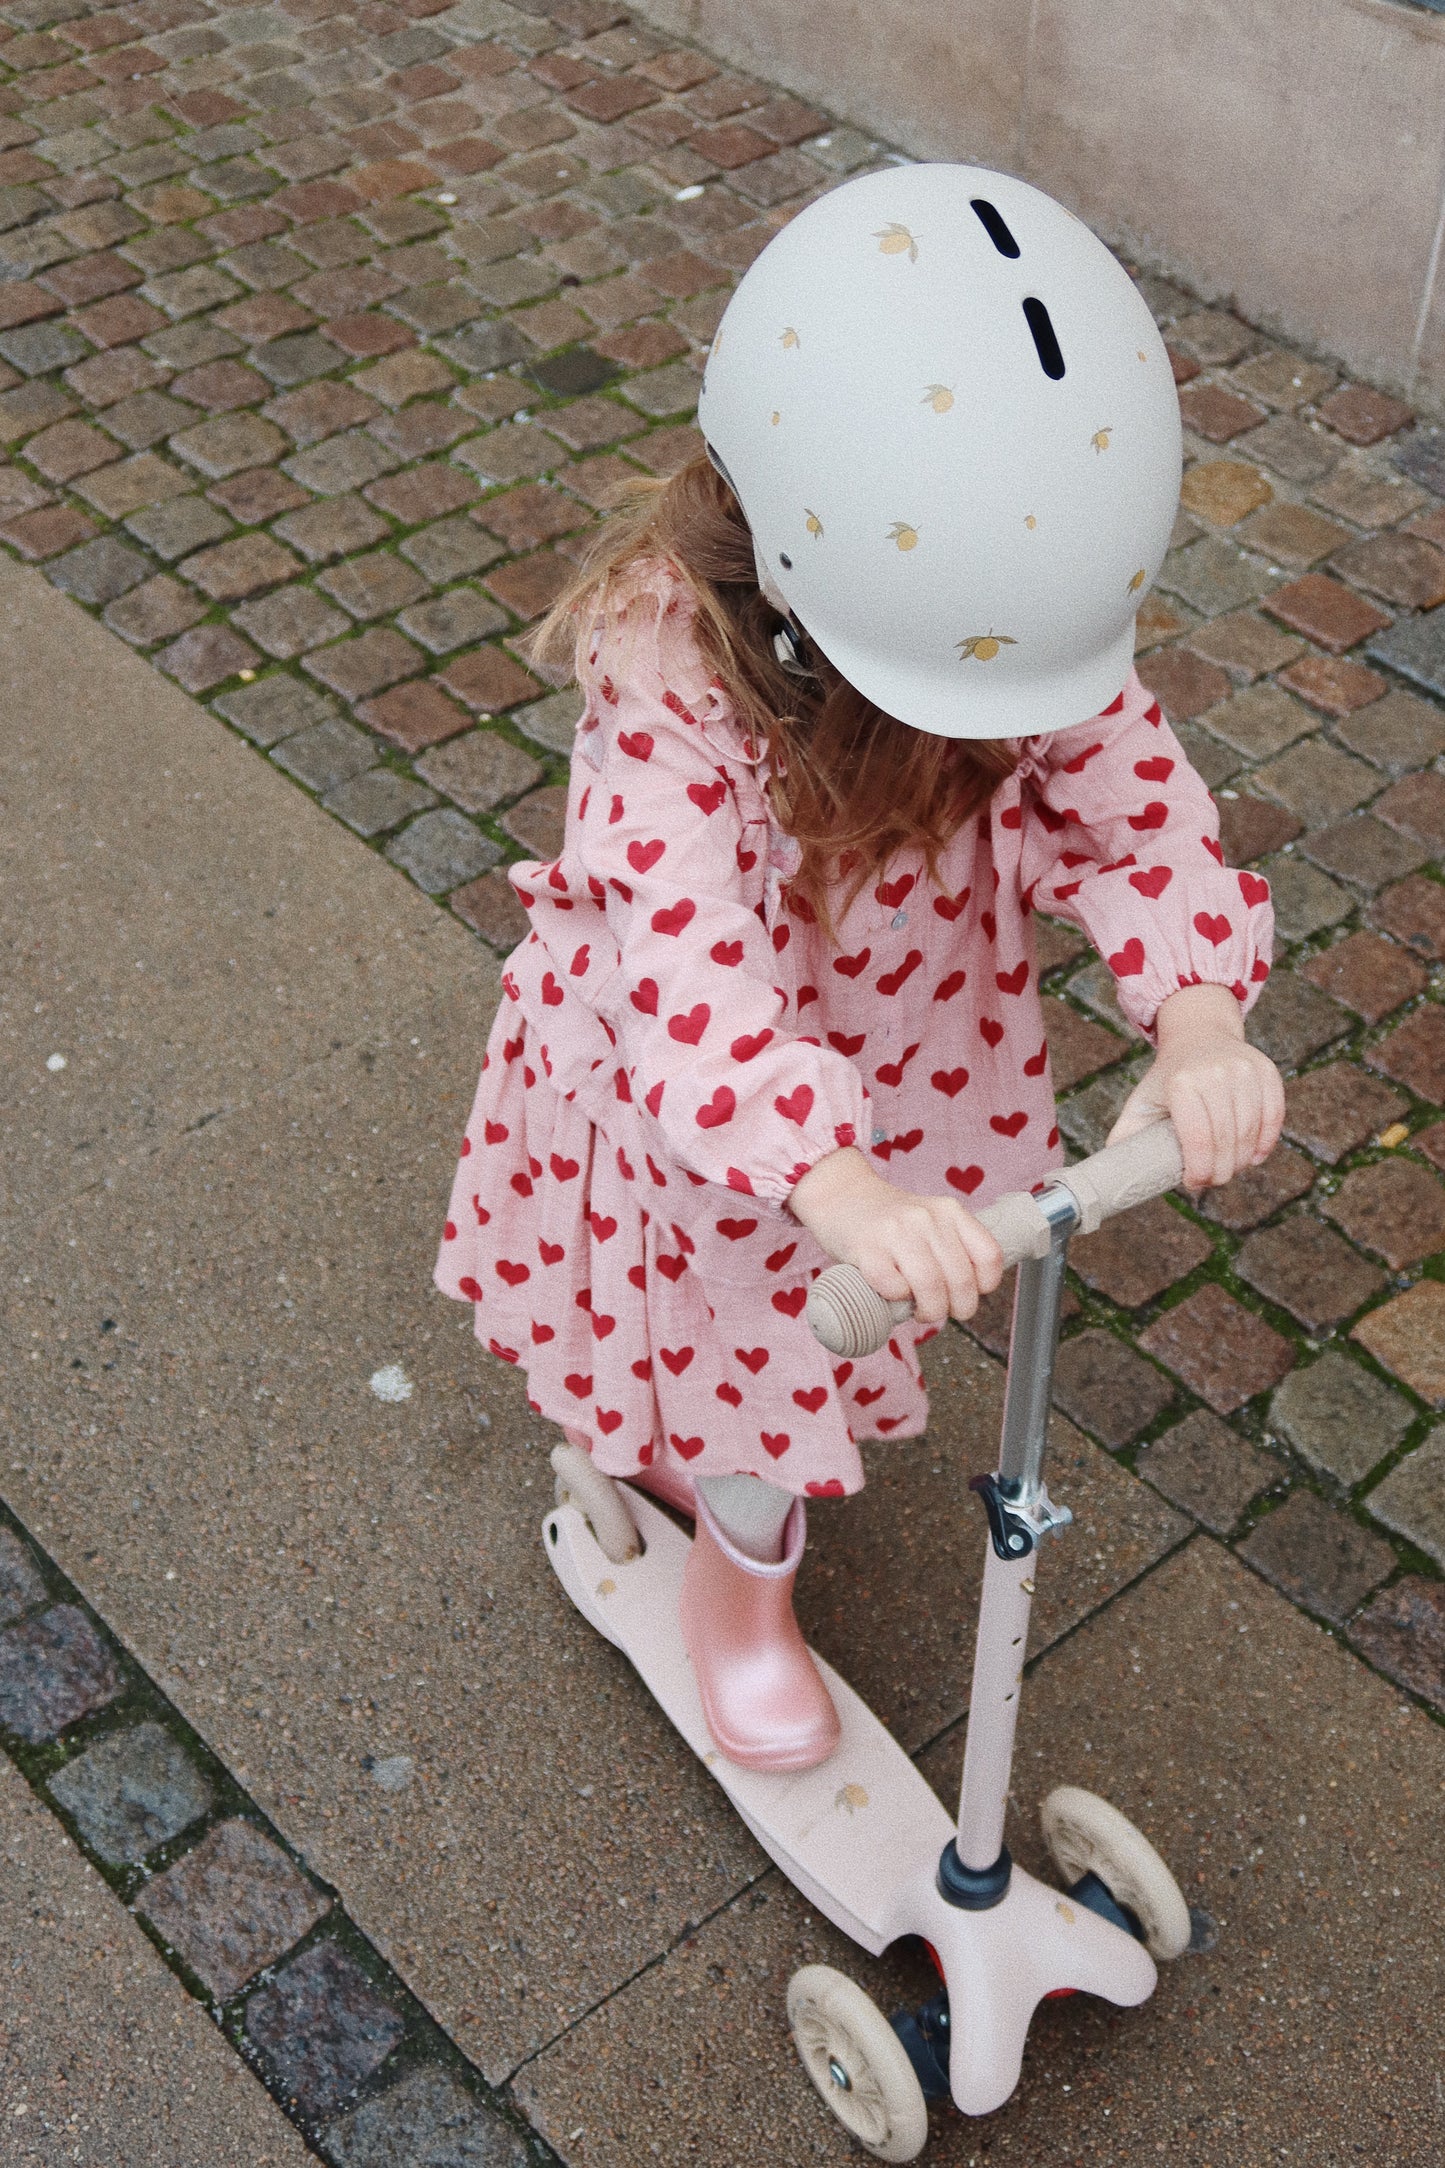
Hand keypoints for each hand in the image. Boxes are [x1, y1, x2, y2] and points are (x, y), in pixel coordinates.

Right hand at [790, 1147, 1003, 1323]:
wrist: (840, 1195)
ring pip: (931, 1289)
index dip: (985, 1286)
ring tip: (919, 1310)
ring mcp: (897, 1233)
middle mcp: (927, 1219)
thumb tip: (969, 1294)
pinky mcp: (867, 1250)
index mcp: (950, 1211)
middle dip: (957, 1309)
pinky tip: (890, 1292)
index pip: (989, 1256)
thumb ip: (951, 1247)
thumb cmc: (888, 1219)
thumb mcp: (930, 1219)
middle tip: (941, 1310)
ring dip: (929, 1311)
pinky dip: (897, 1300)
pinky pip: (895, 1290)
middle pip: (961, 1281)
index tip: (970, 1292)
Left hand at [1108, 983, 1284, 1189]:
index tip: (1193, 1183)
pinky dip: (1266, 1142)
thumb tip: (1114, 1170)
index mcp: (1182, 1083)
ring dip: (1242, 1160)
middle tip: (1212, 1180)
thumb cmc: (1169, 1076)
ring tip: (1229, 1170)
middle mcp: (1215, 1073)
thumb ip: (1127, 1133)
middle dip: (1220, 1170)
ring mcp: (1244, 1070)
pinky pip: (1274, 1114)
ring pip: (1250, 1131)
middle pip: (1226, 1139)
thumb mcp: (1143, 1099)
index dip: (1199, 1169)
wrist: (1199, 1034)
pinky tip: (1254, 1157)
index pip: (1197, 1139)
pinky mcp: (1266, 1070)